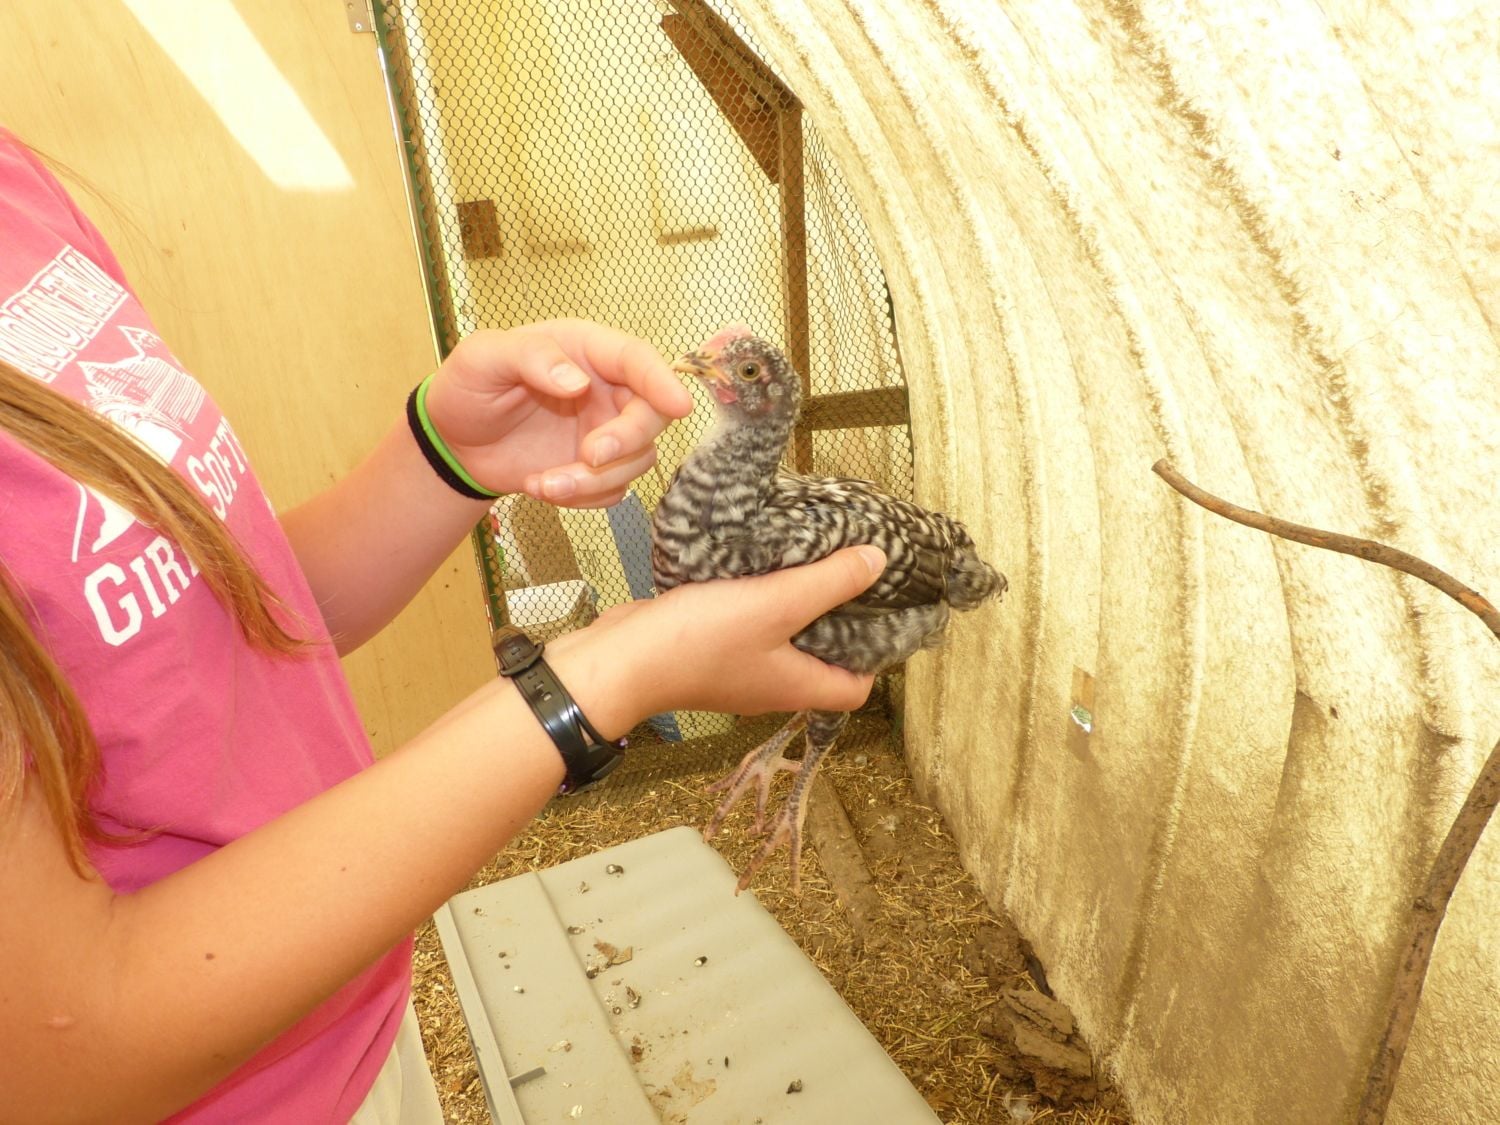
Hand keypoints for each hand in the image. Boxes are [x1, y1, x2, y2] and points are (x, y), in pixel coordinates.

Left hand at [423, 320, 694, 506]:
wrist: (454, 441)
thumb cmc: (468, 387)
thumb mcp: (483, 357)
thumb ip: (530, 357)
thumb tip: (577, 381)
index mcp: (586, 351)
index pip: (637, 360)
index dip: (663, 381)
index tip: (679, 406)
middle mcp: (606, 390)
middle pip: (651, 414)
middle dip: (627, 441)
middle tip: (588, 457)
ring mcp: (605, 431)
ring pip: (637, 460)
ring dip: (594, 480)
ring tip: (543, 483)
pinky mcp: (597, 470)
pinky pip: (613, 490)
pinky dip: (583, 498)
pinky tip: (540, 485)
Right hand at [548, 546, 887, 734]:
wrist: (619, 660)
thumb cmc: (698, 643)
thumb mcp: (775, 605)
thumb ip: (828, 583)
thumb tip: (877, 563)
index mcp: (796, 685)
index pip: (855, 689)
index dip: (875, 657)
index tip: (880, 610)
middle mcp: (771, 683)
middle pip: (821, 659)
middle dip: (838, 618)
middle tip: (848, 571)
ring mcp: (738, 667)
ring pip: (782, 637)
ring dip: (796, 604)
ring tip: (809, 558)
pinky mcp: (709, 647)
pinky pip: (747, 624)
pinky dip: (758, 599)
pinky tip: (758, 564)